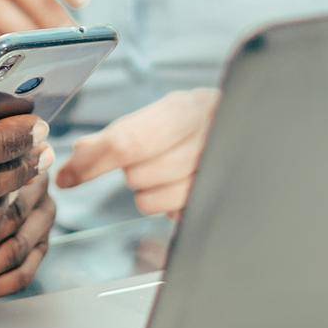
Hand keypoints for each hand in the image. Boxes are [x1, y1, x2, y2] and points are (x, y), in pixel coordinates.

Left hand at [54, 88, 219, 216]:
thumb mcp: (165, 112)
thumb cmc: (202, 121)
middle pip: (138, 175)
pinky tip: (184, 184)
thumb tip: (79, 154)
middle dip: (130, 172)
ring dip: (149, 191)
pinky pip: (174, 217)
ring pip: (152, 202)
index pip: (127, 142)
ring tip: (167, 171)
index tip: (67, 176)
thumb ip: (122, 131)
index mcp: (187, 109)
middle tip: (144, 159)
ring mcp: (218, 174)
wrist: (260, 129)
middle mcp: (207, 140)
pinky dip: (170, 205)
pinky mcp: (221, 203)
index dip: (91, 163)